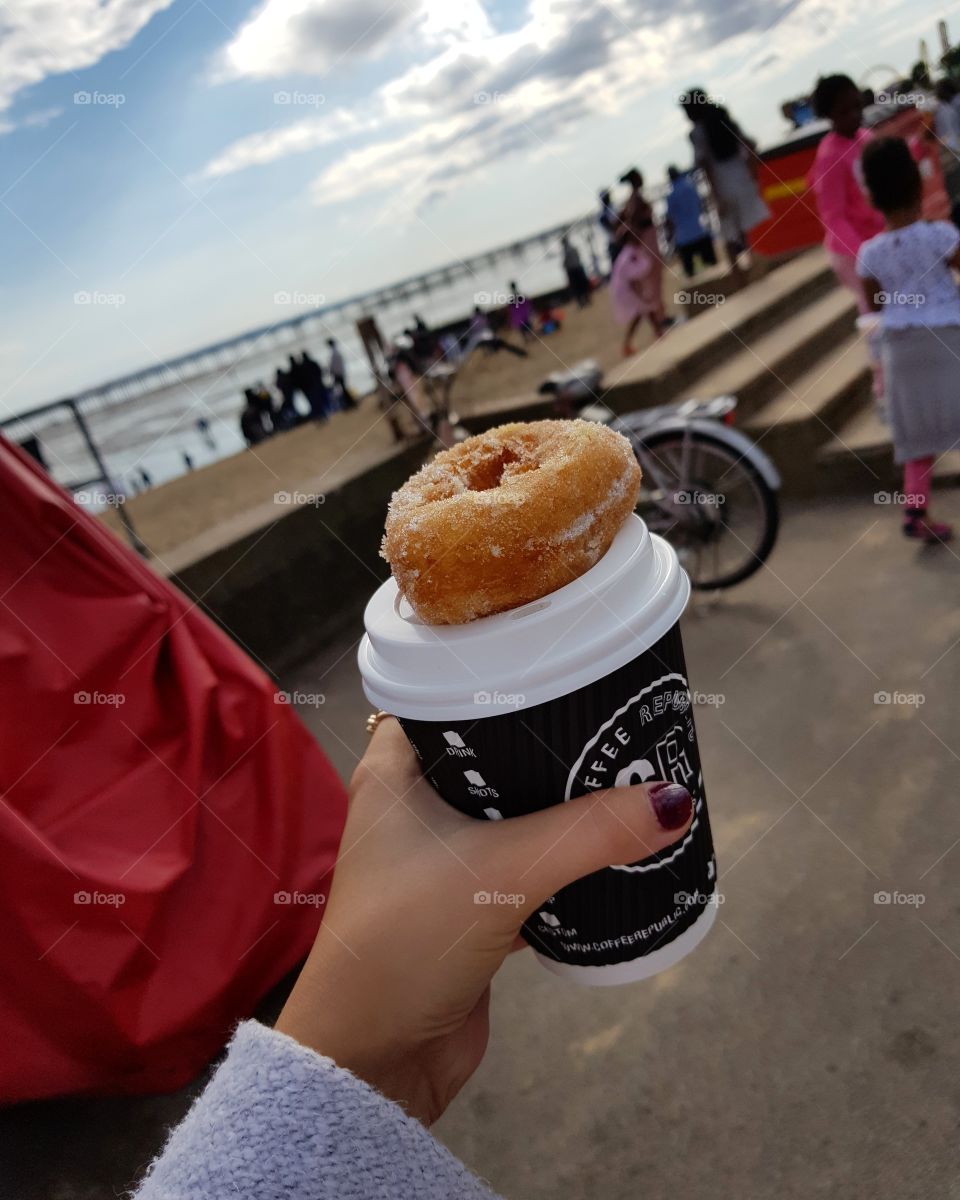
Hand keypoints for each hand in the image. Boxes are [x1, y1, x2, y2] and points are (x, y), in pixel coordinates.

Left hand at [276, 718, 692, 1125]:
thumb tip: (673, 801)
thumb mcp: (503, 871)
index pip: (450, 699)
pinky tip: (612, 852)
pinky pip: (527, 868)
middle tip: (618, 726)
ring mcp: (442, 861)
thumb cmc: (405, 945)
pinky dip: (565, 863)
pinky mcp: (469, 908)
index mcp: (395, 774)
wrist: (374, 1063)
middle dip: (553, 749)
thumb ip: (588, 834)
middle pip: (495, 758)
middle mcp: (415, 809)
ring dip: (564, 809)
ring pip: (516, 816)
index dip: (506, 682)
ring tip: (626, 780)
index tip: (568, 671)